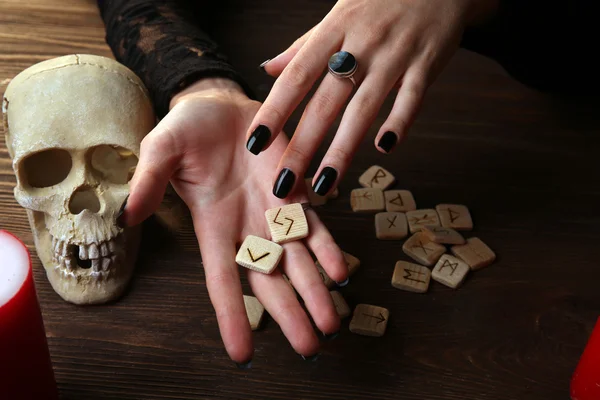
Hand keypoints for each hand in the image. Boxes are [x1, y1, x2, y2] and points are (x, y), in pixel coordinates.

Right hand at [120, 78, 347, 363]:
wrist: (221, 104)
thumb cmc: (187, 130)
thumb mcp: (161, 150)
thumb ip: (150, 181)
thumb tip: (130, 215)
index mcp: (213, 227)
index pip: (223, 280)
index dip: (232, 316)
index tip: (242, 355)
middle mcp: (247, 228)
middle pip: (270, 281)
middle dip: (289, 314)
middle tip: (309, 349)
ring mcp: (275, 213)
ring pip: (299, 261)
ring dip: (316, 292)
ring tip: (332, 325)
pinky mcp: (297, 192)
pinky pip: (316, 227)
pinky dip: (328, 249)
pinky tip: (342, 273)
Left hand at [246, 0, 497, 197]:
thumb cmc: (379, 1)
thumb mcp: (337, 15)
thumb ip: (304, 46)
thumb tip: (268, 69)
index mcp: (333, 31)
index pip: (296, 76)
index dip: (275, 110)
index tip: (256, 143)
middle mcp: (361, 45)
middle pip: (326, 102)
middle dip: (303, 145)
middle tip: (284, 183)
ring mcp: (395, 55)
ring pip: (364, 108)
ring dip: (343, 149)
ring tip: (324, 183)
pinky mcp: (427, 63)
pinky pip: (411, 98)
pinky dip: (399, 123)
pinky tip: (384, 150)